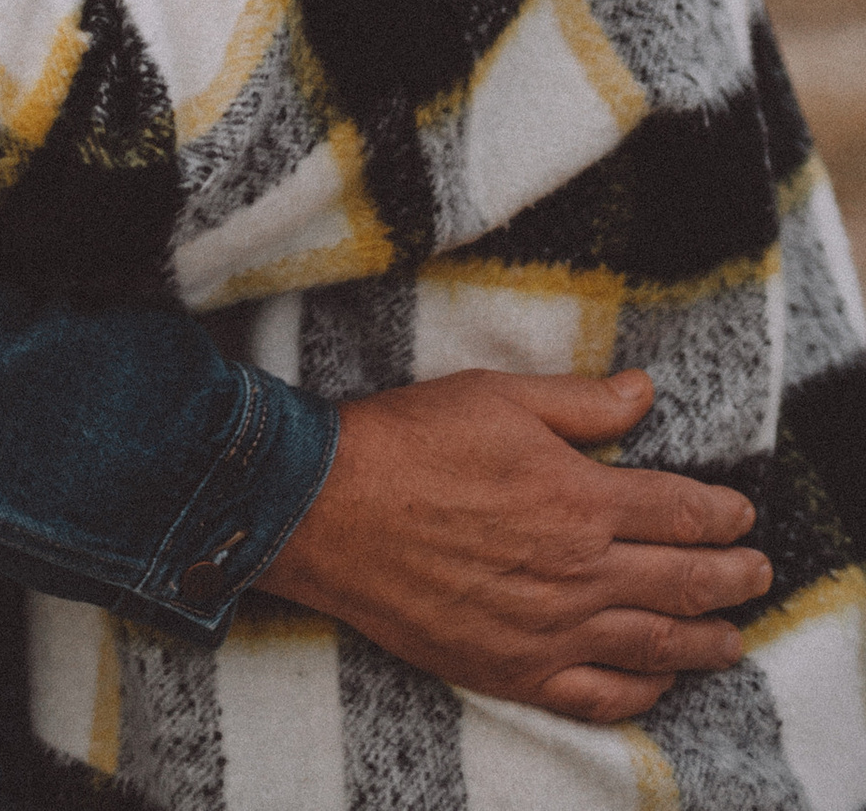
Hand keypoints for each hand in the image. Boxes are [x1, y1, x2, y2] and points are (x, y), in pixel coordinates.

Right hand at [260, 368, 768, 721]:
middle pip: (683, 582)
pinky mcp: (515, 670)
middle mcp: (578, 571)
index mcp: (579, 497)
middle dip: (732, 579)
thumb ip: (578, 403)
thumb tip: (641, 392)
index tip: (742, 514)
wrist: (328, 510)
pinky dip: (643, 692)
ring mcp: (550, 630)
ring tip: (733, 638)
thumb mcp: (496, 396)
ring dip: (706, 640)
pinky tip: (660, 681)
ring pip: (655, 644)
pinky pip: (600, 696)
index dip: (721, 514)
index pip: (679, 512)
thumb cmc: (408, 442)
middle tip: (759, 575)